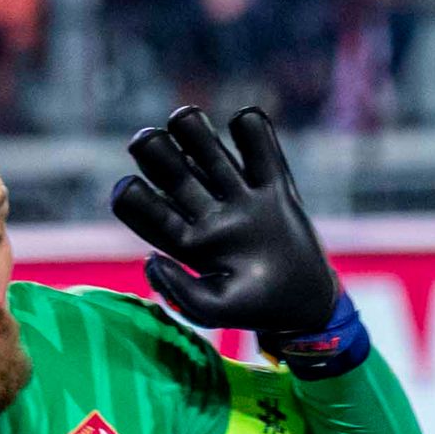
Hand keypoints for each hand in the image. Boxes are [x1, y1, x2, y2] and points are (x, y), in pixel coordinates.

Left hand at [112, 103, 341, 336]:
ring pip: (205, 145)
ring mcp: (239, 195)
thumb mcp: (214, 310)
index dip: (129, 193)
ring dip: (189, 125)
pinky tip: (243, 125)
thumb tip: (152, 257)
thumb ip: (180, 292)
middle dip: (152, 148)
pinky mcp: (274, 186)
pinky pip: (260, 143)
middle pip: (166, 165)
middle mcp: (206, 211)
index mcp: (184, 240)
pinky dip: (250, 126)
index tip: (133, 188)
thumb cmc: (254, 309)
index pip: (141, 206)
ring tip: (187, 123)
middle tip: (152, 144)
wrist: (305, 304)